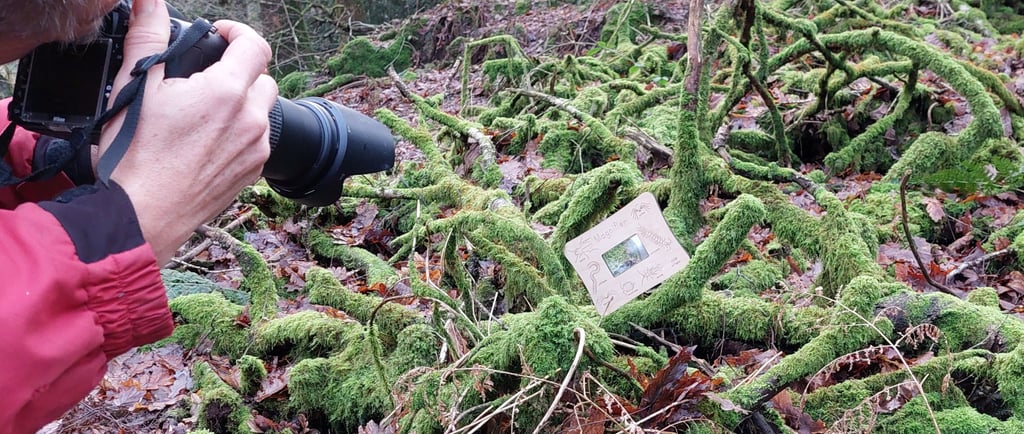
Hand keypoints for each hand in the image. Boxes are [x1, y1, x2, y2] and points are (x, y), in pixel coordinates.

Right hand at [98, 0, 277, 264]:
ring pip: (261, 111)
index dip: (237, 33)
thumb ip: (148, 36)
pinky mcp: (253, 172)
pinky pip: (258, 140)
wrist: (143, 214)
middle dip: (239, 71)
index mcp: (227, 92)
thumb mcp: (137, 87)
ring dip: (242, 103)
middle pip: (263, 78)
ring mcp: (256, 148)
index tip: (219, 36)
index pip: (255, 45)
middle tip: (206, 78)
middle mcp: (251, 119)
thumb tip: (150, 3)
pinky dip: (241, 132)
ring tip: (204, 111)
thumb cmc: (136, 155)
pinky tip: (209, 140)